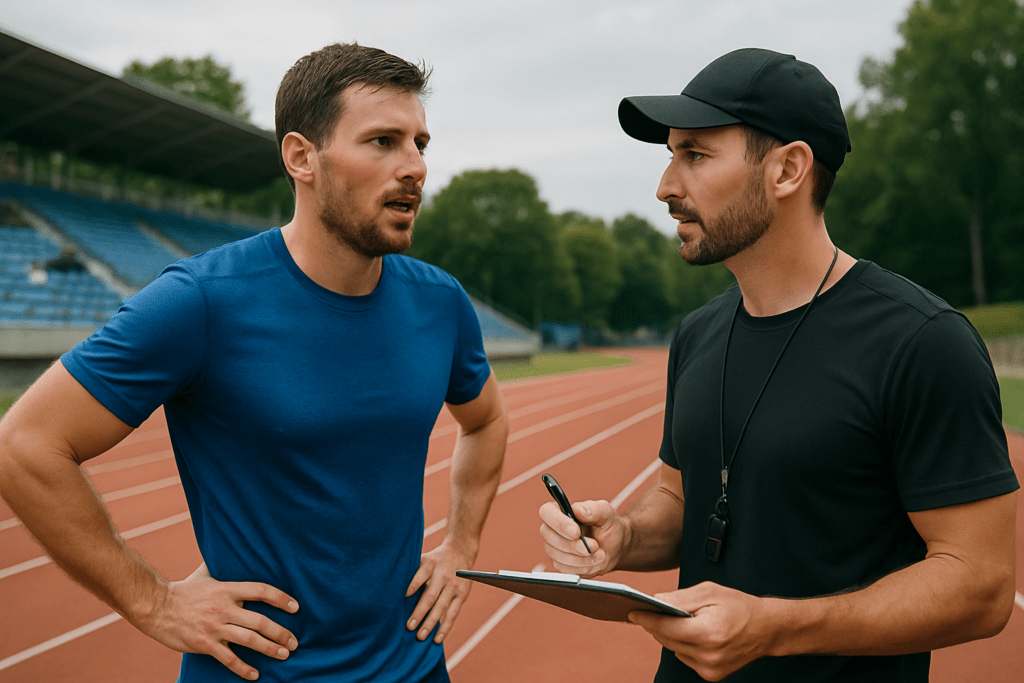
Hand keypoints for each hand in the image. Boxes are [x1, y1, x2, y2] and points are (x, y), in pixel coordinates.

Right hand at [136, 563, 299, 680]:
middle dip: (281, 633)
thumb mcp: (206, 574)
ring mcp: (214, 627)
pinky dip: (243, 668)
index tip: (296, 607)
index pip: (261, 591)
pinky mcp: (204, 644)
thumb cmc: (184, 590)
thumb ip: (223, 565)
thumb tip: (235, 548)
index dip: (281, 598)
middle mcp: (223, 608)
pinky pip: (228, 659)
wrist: (156, 606)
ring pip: (249, 640)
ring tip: (285, 654)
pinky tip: (255, 674)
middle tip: (295, 641)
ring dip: (270, 649)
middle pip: (260, 621)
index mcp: (227, 589)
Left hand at [405, 543, 474, 642]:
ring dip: (430, 623)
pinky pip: (453, 613)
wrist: (460, 552)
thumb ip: (411, 570)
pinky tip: (437, 638)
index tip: (402, 596)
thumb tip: (389, 588)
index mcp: (430, 564)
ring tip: (420, 636)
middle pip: (430, 595)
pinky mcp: (462, 594)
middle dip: (419, 612)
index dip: (412, 585)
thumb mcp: (423, 558)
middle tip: (409, 627)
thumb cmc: (434, 560)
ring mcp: (453, 585)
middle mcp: (442, 575)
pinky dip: (445, 627)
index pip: (420, 575)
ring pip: (441, 607)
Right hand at [538, 499, 626, 577]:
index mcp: (560, 510)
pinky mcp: (560, 563)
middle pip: (550, 537)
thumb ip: (594, 509)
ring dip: (583, 558)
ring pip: (558, 556)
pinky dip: (583, 567)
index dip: (559, 523)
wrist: (614, 547)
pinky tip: (594, 561)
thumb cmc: (608, 526)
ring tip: (600, 553)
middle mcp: (553, 528)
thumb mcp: (607, 513)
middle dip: (574, 545)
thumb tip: (579, 510)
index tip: (576, 532)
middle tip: (594, 546)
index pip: (547, 513)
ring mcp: (554, 547)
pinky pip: (565, 569)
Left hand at [628, 582, 769, 681]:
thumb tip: (656, 601)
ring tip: (670, 619)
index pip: (666, 627)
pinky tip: (690, 633)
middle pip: (667, 639)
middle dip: (656, 624)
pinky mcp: (711, 675)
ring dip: (669, 634)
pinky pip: (685, 657)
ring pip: (674, 649)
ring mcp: (710, 668)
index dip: (647, 618)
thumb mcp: (709, 592)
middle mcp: (708, 655)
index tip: (632, 611)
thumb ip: (680, 598)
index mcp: (708, 633)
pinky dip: (682, 644)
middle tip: (646, 610)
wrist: (767, 629)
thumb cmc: (739, 606)